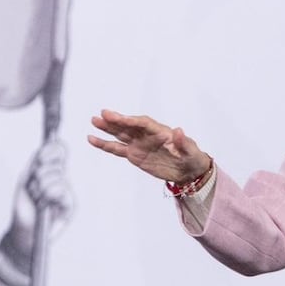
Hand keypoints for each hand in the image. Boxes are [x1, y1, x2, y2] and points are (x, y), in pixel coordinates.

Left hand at [5, 139, 73, 258]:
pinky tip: (44, 206)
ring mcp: (67, 191)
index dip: (51, 150)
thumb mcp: (26, 179)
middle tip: (33, 188)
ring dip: (40, 189)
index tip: (40, 158)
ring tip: (37, 200)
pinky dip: (48, 197)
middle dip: (39, 175)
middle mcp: (61, 179)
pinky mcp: (70, 204)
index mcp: (51, 170)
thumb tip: (49, 147)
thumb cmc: (25, 206)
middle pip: (56, 163)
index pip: (59, 151)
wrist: (24, 230)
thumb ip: (37, 162)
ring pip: (56, 178)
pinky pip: (60, 192)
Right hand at [88, 109, 209, 184]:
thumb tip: (179, 130)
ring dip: (107, 128)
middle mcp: (147, 135)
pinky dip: (104, 144)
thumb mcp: (190, 150)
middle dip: (116, 121)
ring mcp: (139, 144)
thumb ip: (183, 142)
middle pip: (129, 126)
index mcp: (160, 131)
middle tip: (102, 114)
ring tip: (94, 121)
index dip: (131, 120)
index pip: (143, 123)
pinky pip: (116, 149)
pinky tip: (92, 139)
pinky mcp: (134, 155)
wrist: (188, 171)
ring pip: (120, 134)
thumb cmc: (192, 157)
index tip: (119, 118)